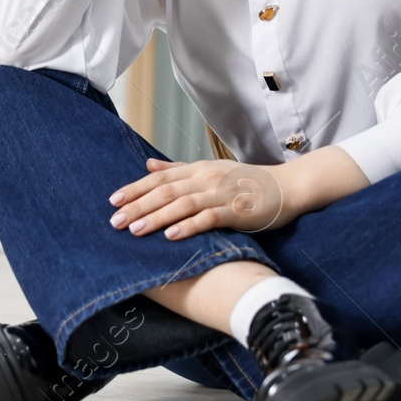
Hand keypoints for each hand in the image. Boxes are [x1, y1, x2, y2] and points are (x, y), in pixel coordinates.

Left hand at [107, 157, 296, 239]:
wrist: (286, 187)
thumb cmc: (247, 182)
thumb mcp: (210, 171)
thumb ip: (178, 169)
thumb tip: (148, 164)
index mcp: (198, 169)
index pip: (160, 178)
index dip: (135, 189)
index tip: (113, 201)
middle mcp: (206, 178)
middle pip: (165, 191)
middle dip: (138, 206)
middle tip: (115, 221)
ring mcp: (221, 194)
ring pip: (182, 204)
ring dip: (157, 217)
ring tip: (135, 230)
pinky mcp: (236, 211)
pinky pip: (208, 218)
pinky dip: (188, 226)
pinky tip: (171, 236)